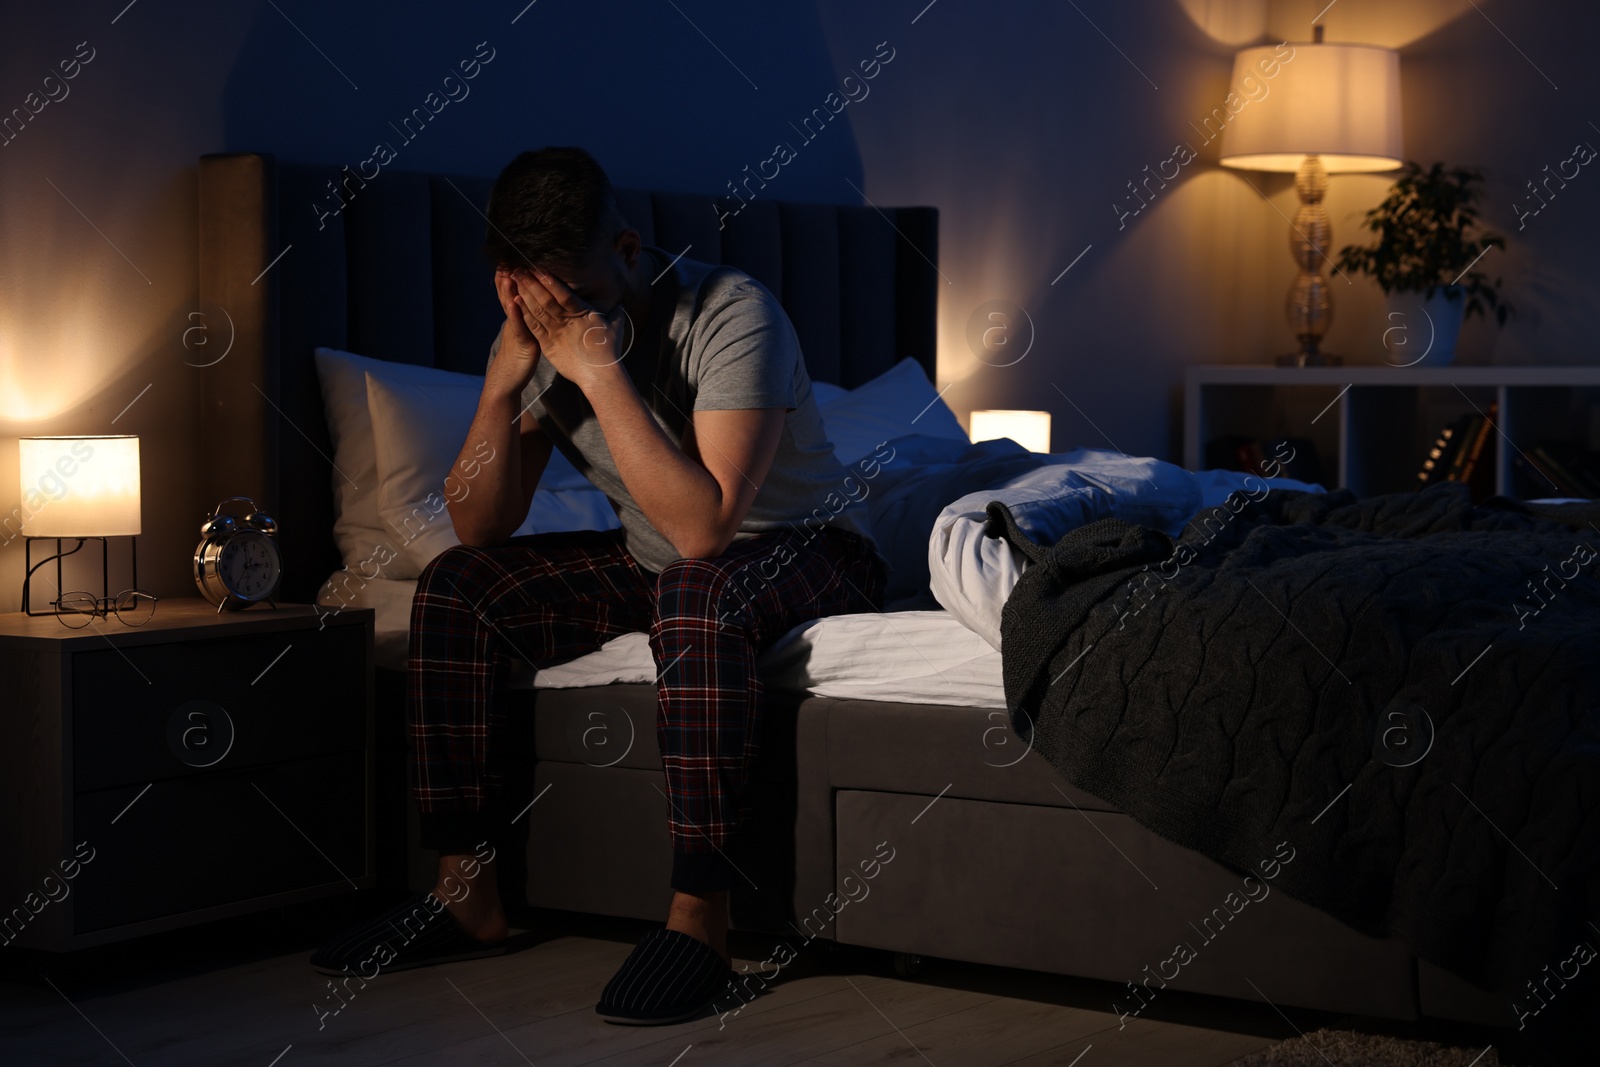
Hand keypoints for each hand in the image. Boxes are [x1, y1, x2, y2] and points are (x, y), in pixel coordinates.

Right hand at [486, 269, 541, 401]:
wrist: (506, 382)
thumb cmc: (518, 361)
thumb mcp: (525, 337)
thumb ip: (527, 323)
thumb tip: (530, 310)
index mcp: (517, 319)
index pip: (513, 294)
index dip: (512, 278)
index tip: (513, 260)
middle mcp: (515, 322)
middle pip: (510, 295)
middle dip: (509, 277)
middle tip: (507, 258)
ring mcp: (516, 331)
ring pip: (512, 307)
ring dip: (509, 289)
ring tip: (508, 272)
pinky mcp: (522, 343)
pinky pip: (518, 326)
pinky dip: (515, 313)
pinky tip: (515, 302)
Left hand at [509, 268, 626, 393]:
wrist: (600, 375)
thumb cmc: (610, 352)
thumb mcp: (616, 329)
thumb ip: (615, 314)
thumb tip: (619, 305)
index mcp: (583, 314)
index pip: (564, 294)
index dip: (550, 281)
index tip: (539, 268)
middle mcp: (567, 321)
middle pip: (546, 299)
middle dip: (531, 283)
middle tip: (518, 268)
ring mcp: (556, 333)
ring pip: (537, 310)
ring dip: (524, 294)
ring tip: (514, 280)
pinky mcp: (548, 345)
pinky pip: (533, 327)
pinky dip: (523, 314)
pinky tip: (515, 302)